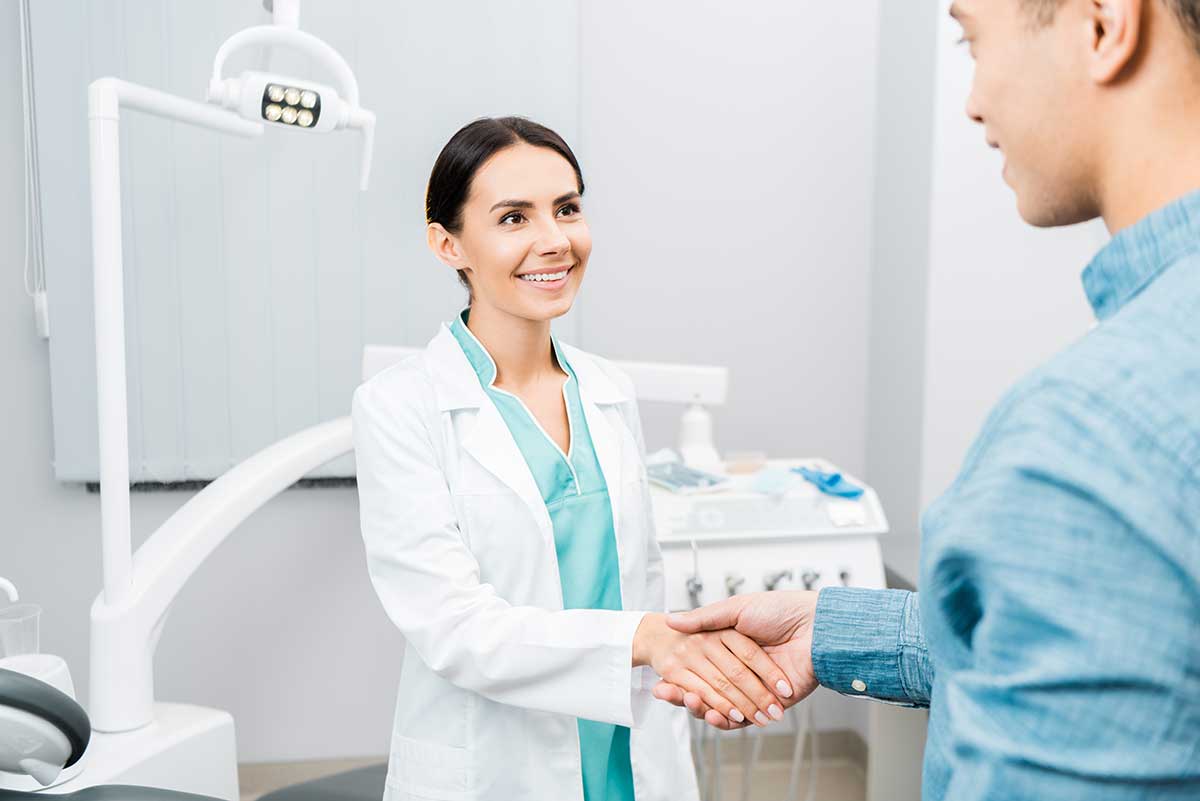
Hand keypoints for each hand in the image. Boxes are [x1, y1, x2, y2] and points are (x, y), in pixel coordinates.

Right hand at [633, 613, 792, 726]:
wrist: (816, 627)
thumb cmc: (780, 610)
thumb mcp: (736, 609)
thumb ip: (705, 619)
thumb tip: (671, 620)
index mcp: (731, 647)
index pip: (699, 667)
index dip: (679, 675)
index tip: (661, 681)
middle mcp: (741, 669)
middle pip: (706, 689)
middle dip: (685, 694)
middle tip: (665, 692)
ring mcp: (754, 688)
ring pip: (722, 706)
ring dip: (703, 708)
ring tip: (690, 703)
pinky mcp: (769, 704)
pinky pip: (744, 719)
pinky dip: (727, 720)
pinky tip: (713, 714)